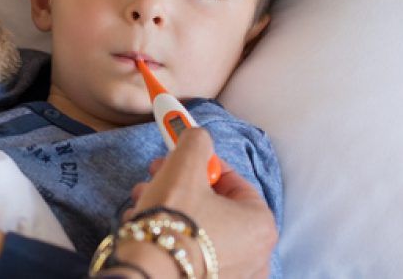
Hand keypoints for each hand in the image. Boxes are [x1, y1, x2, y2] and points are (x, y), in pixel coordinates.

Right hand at [122, 128, 277, 277]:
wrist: (146, 273)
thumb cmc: (172, 221)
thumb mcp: (184, 166)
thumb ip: (196, 141)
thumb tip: (198, 136)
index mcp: (261, 224)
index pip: (232, 181)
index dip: (201, 165)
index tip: (177, 159)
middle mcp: (256, 255)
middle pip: (214, 206)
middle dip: (179, 186)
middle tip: (155, 177)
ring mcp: (235, 274)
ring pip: (200, 229)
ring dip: (170, 210)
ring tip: (141, 203)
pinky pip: (193, 254)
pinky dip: (173, 239)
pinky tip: (146, 229)